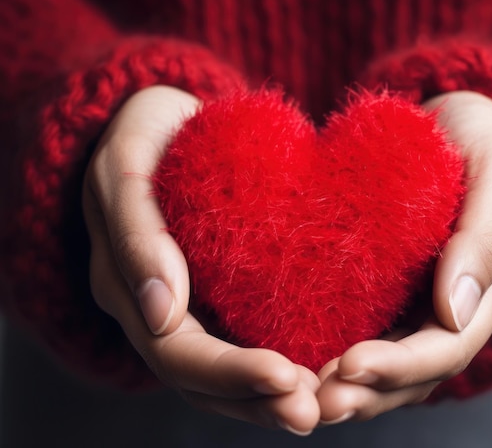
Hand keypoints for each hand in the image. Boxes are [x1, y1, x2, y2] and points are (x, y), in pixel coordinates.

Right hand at [82, 85, 319, 433]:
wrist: (164, 124)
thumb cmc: (142, 136)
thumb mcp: (125, 165)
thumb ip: (135, 233)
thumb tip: (162, 314)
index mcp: (125, 287)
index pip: (175, 351)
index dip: (229, 372)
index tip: (285, 376)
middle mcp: (155, 312)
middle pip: (201, 379)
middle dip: (257, 400)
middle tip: (313, 412)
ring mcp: (186, 308)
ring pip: (221, 376)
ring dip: (268, 399)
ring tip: (321, 406)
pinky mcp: (216, 297)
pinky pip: (242, 342)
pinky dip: (274, 366)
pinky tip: (316, 374)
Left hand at [315, 91, 491, 422]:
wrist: (454, 125)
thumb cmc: (480, 139)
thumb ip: (487, 237)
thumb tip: (456, 312)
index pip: (449, 346)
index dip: (400, 365)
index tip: (348, 366)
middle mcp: (459, 309)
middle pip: (416, 371)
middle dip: (367, 391)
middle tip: (314, 402)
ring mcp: (426, 304)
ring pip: (392, 366)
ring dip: (351, 389)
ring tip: (303, 399)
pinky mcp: (395, 293)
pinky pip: (372, 334)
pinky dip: (340, 355)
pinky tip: (304, 363)